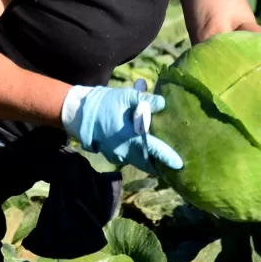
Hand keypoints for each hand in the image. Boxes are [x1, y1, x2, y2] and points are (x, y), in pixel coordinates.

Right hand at [61, 85, 182, 173]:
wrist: (80, 113)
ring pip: (138, 162)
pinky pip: (129, 158)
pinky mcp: (112, 155)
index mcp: (131, 137)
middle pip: (148, 163)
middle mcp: (125, 151)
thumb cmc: (105, 103)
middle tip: (172, 165)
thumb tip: (162, 103)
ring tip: (160, 158)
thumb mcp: (126, 96)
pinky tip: (142, 147)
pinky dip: (138, 155)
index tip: (179, 165)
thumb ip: (145, 99)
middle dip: (160, 165)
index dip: (167, 158)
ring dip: (149, 160)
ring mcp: (117, 156)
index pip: (154, 150)